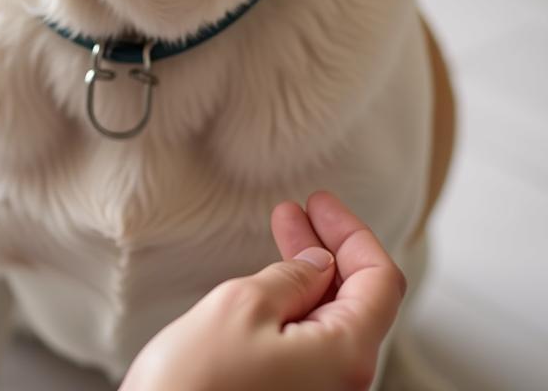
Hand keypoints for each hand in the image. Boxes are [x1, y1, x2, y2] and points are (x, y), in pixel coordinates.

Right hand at [120, 192, 406, 390]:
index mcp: (345, 355)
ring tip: (284, 234)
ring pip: (334, 320)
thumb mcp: (242, 306)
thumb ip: (290, 279)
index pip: (378, 280)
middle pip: (359, 300)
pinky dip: (299, 301)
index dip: (351, 233)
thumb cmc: (195, 385)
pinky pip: (313, 343)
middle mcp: (344, 382)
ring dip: (311, 271)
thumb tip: (318, 265)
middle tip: (301, 210)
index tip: (320, 202)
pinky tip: (276, 283)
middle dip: (330, 247)